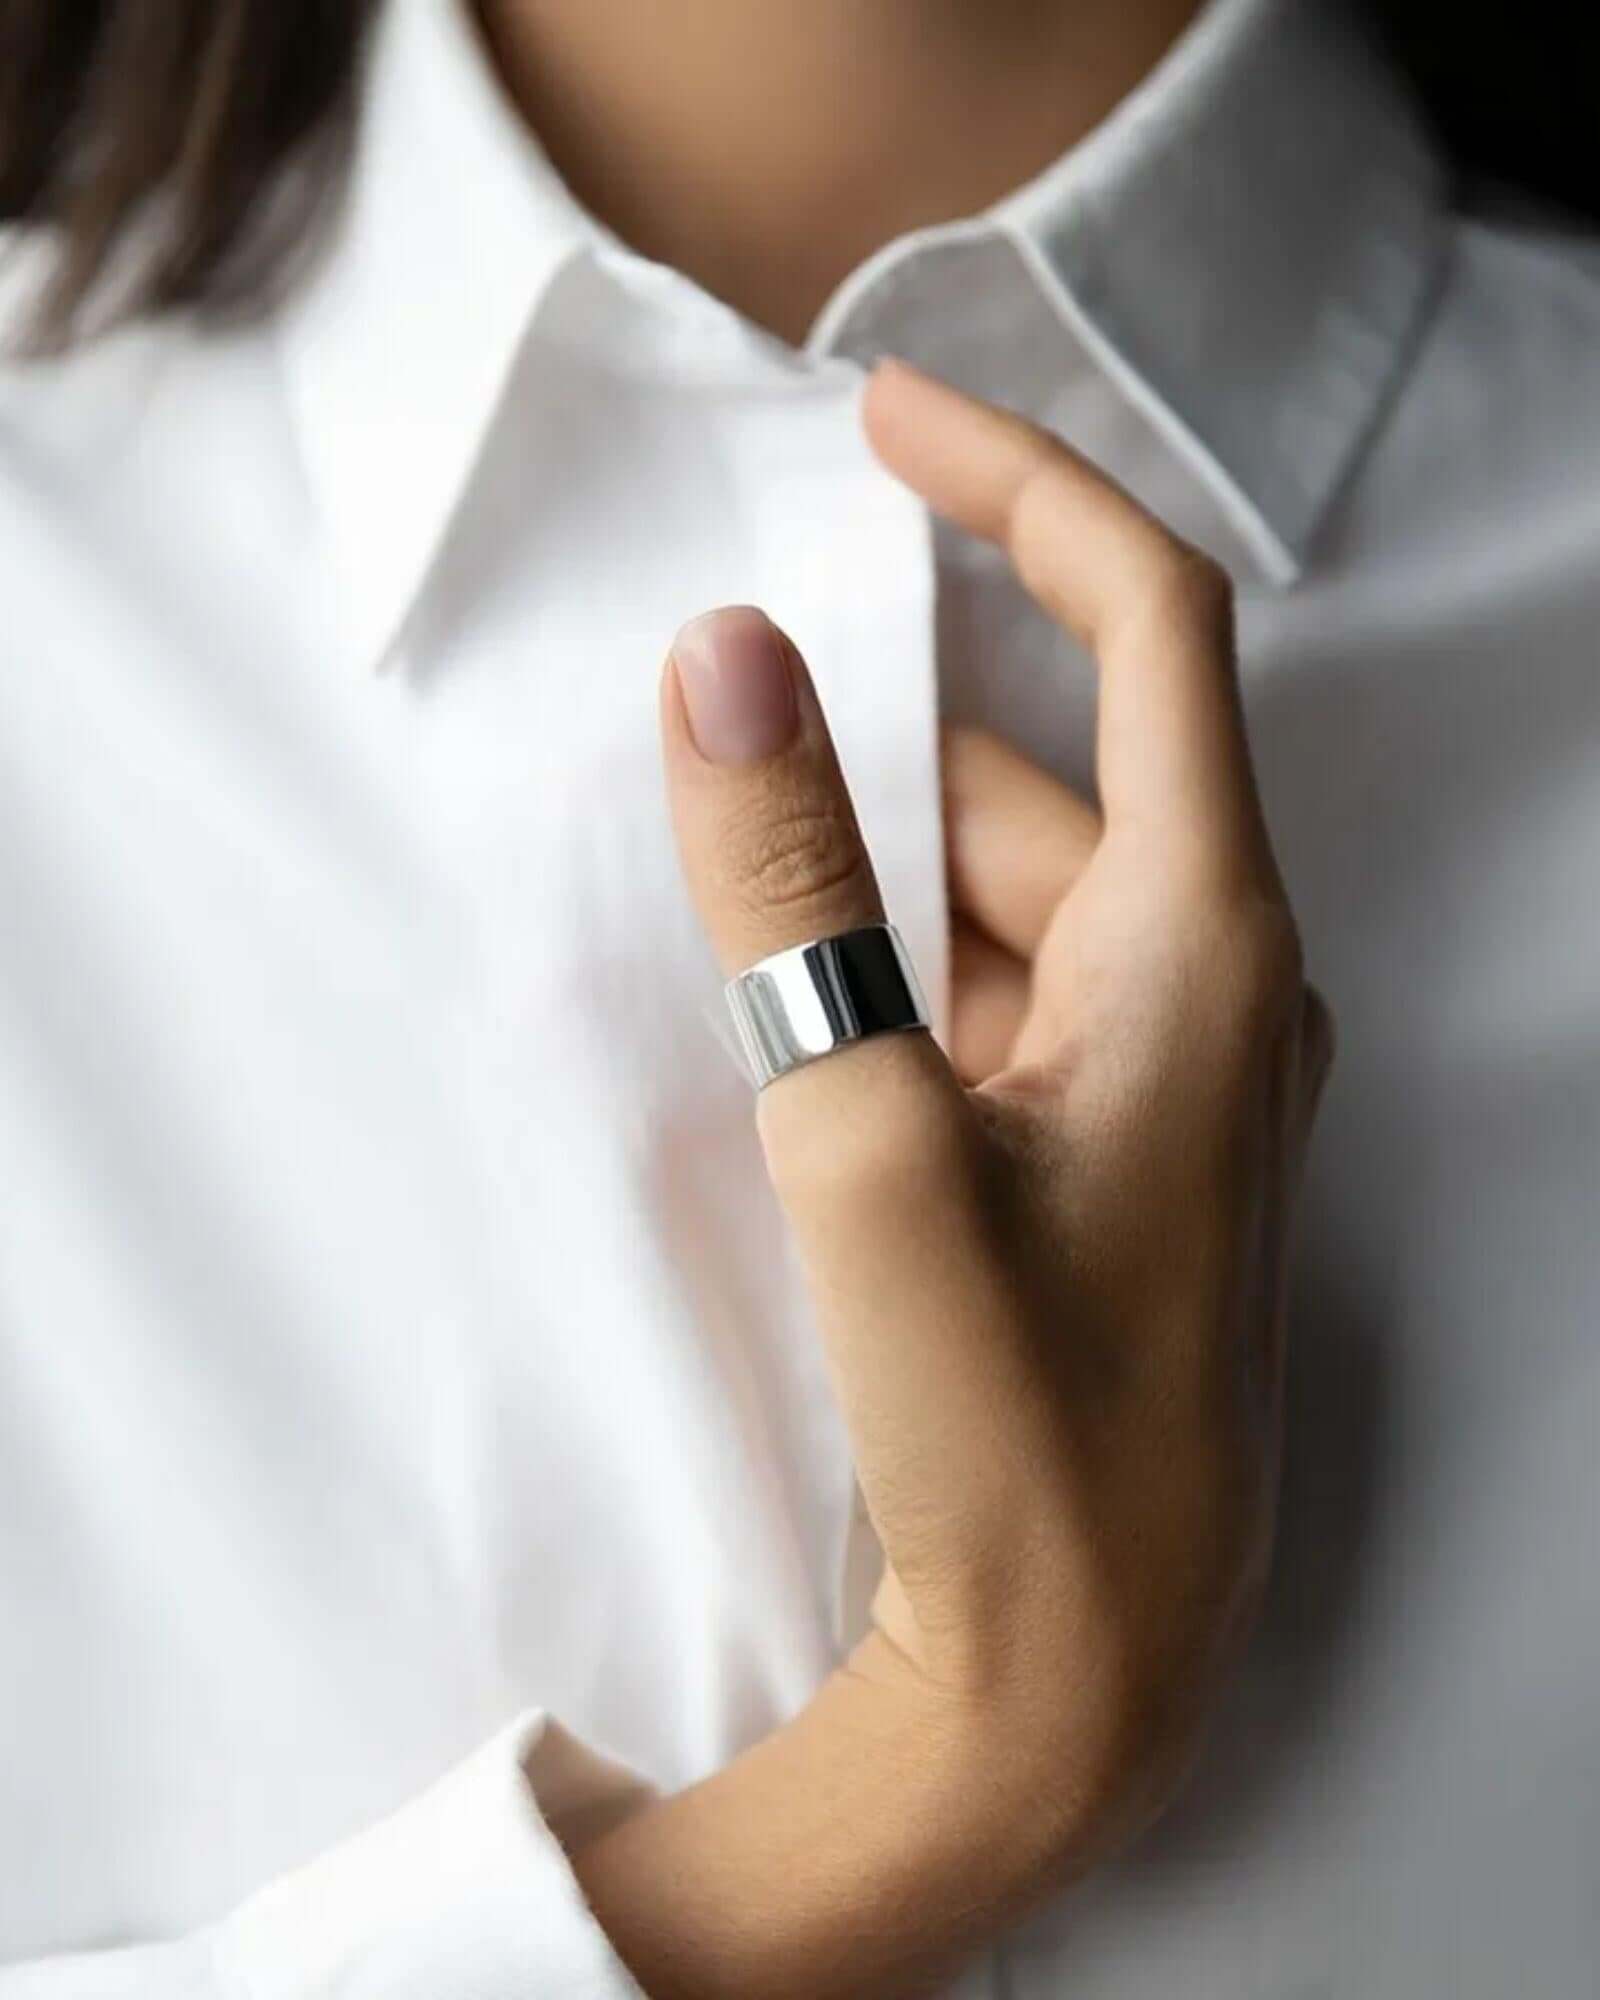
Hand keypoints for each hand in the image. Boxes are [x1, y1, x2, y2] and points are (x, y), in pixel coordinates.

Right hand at [571, 362, 1331, 1999]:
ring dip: (883, 840)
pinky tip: (791, 975)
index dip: (1025, 487)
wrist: (1072, 1675)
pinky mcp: (1102, 1145)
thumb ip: (795, 894)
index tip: (883, 416)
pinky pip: (1002, 983)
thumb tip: (727, 663)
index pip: (1152, 623)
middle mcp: (1214, 981)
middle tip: (731, 664)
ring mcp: (1163, 1070)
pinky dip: (902, 946)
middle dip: (898, 699)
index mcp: (1208, 940)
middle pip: (1060, 761)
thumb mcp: (869, 1138)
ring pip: (1017, 883)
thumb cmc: (1009, 1429)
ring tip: (724, 824)